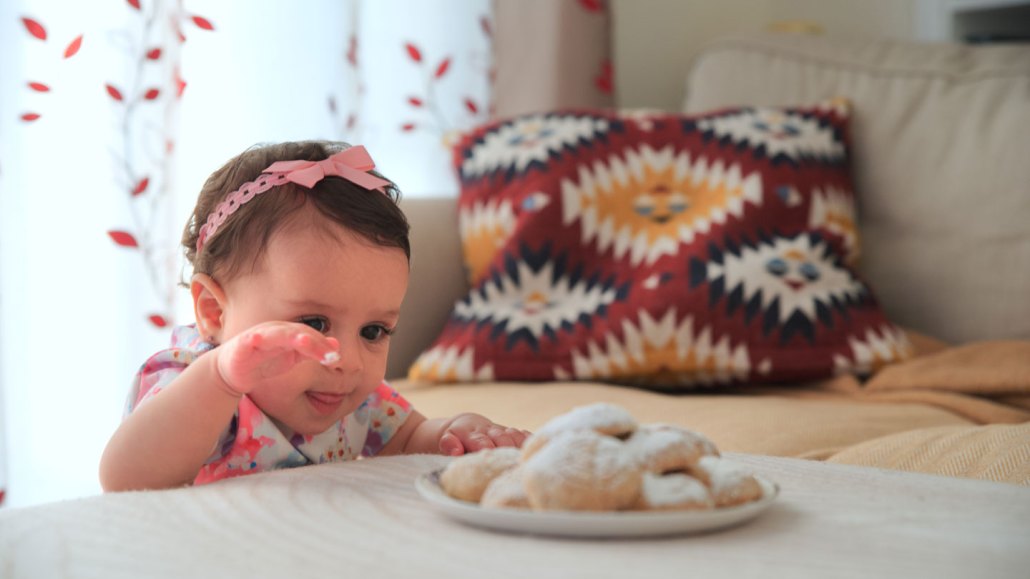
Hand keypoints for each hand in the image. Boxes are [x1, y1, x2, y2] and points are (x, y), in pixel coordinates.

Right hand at [213, 321, 339, 395]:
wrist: (233, 371)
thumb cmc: (264, 361)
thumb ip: (312, 351)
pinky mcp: (242, 344)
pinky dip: (254, 338)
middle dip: (312, 341)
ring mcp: (258, 336)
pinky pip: (248, 341)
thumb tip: (336, 345)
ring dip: (289, 336)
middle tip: (328, 353)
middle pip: (296, 332)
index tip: (337, 357)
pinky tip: (257, 339)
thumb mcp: (292, 357)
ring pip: (276, 334)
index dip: (322, 345)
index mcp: (287, 332)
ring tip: (303, 341)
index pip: (309, 336)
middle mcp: (275, 330)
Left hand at [437, 413, 531, 455]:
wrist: (464, 425)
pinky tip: (536, 449)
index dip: (487, 447)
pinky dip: (529, 440)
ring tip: (526, 457)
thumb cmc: (454, 439)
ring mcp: (501, 430)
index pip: (480, 440)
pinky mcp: (510, 433)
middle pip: (501, 437)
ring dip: (520, 444)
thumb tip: (455, 451)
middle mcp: (488, 429)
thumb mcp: (445, 440)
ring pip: (513, 435)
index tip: (492, 457)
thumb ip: (449, 445)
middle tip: (514, 463)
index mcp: (470, 432)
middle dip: (507, 447)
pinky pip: (522, 435)